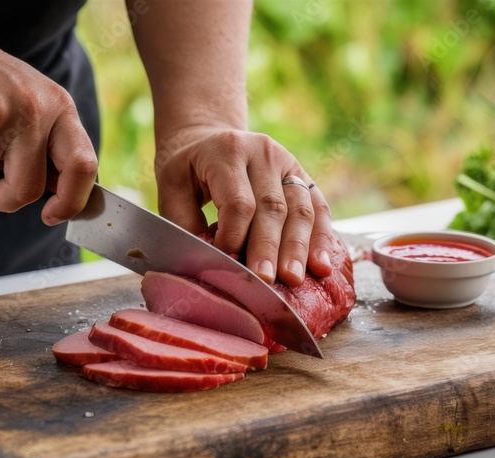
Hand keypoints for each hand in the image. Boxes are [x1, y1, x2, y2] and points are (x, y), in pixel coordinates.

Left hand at [155, 126, 335, 286]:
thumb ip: (184, 223)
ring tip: (295, 279)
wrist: (209, 140)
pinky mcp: (303, 175)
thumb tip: (205, 263)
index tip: (226, 263)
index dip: (234, 236)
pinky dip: (322, 238)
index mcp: (227, 151)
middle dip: (269, 249)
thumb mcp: (172, 188)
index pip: (239, 202)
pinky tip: (321, 265)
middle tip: (267, 281)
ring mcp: (287, 162)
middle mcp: (262, 152)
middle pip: (272, 207)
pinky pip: (319, 207)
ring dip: (298, 248)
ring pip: (300, 209)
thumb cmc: (188, 171)